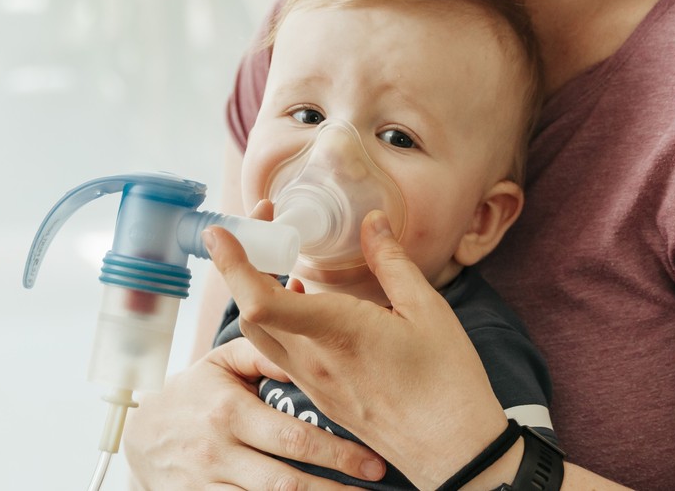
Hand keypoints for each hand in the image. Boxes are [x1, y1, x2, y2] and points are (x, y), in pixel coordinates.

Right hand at [122, 338, 388, 488]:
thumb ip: (262, 352)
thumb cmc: (193, 394)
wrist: (140, 437)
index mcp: (228, 410)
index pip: (291, 438)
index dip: (336, 453)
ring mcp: (206, 484)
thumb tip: (305, 347)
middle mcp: (217, 451)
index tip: (373, 461)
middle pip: (286, 482)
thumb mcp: (220, 363)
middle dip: (336, 490)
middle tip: (374, 490)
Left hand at [205, 212, 510, 488]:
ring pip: (259, 335)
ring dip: (255, 294)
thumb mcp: (427, 310)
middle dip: (242, 265)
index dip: (232, 263)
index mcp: (334, 332)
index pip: (258, 300)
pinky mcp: (319, 395)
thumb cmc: (446, 383)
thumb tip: (372, 221)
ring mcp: (312, 381)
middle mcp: (311, 359)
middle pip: (248, 312)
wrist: (453, 452)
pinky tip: (302, 301)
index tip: (220, 230)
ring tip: (277, 259)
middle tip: (262, 228)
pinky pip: (279, 354)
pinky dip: (276, 321)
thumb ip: (392, 261)